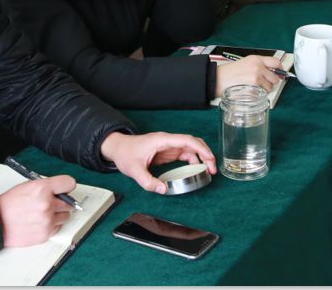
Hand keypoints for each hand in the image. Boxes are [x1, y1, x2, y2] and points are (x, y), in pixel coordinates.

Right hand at [0, 175, 75, 246]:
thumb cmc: (9, 204)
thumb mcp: (28, 186)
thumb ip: (46, 187)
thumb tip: (60, 190)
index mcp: (42, 189)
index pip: (69, 183)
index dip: (67, 186)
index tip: (65, 188)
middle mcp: (47, 204)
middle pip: (69, 202)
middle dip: (62, 202)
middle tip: (52, 202)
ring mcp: (47, 220)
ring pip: (66, 216)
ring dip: (58, 214)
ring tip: (44, 213)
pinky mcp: (45, 234)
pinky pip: (58, 227)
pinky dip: (52, 225)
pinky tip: (41, 222)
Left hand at [100, 131, 216, 193]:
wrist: (119, 148)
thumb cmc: (126, 154)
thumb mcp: (134, 170)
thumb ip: (147, 181)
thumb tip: (163, 190)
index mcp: (162, 141)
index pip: (186, 140)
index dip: (201, 149)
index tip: (209, 159)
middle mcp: (168, 142)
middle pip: (193, 143)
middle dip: (205, 154)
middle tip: (212, 169)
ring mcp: (168, 147)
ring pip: (191, 149)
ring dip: (201, 158)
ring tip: (208, 172)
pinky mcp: (168, 153)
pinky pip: (185, 155)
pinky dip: (194, 161)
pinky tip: (197, 170)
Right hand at [215, 55, 282, 95]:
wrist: (217, 78)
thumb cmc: (229, 72)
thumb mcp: (246, 62)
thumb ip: (259, 65)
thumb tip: (272, 71)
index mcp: (256, 59)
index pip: (276, 62)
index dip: (281, 69)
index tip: (281, 73)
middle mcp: (257, 67)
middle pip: (275, 77)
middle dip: (272, 82)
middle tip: (264, 83)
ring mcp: (255, 78)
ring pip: (270, 87)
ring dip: (265, 89)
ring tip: (255, 87)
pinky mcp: (253, 88)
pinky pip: (263, 94)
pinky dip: (259, 95)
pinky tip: (251, 91)